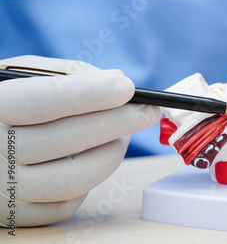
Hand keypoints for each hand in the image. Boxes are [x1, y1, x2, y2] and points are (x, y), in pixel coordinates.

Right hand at [0, 56, 160, 226]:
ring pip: (73, 180)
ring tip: (124, 136)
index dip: (91, 94)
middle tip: (149, 110)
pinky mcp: (15, 213)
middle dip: (118, 122)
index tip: (128, 87)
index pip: (45, 100)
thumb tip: (119, 80)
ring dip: (110, 154)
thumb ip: (67, 75)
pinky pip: (65, 204)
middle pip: (68, 140)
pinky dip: (89, 181)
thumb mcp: (22, 76)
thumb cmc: (7, 102)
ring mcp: (4, 188)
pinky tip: (93, 159)